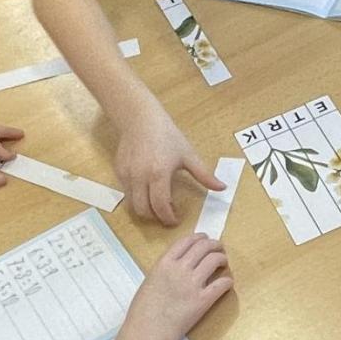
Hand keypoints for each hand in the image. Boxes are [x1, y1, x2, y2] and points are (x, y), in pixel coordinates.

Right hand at [110, 235, 233, 339]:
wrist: (148, 331)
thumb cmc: (143, 311)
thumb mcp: (150, 282)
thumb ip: (164, 270)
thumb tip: (178, 266)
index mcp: (164, 263)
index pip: (186, 241)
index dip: (199, 237)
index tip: (205, 239)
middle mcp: (180, 269)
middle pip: (203, 247)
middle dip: (215, 245)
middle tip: (219, 249)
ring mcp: (192, 284)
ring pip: (214, 260)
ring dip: (222, 258)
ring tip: (223, 263)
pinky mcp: (203, 300)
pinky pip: (222, 284)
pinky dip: (227, 281)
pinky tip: (227, 282)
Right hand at [116, 101, 224, 225]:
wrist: (140, 119)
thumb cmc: (166, 135)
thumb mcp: (188, 154)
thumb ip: (204, 175)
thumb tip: (222, 187)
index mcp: (159, 174)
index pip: (161, 206)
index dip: (168, 218)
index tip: (175, 220)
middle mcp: (140, 177)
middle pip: (143, 211)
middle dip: (155, 218)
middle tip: (166, 215)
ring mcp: (127, 175)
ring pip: (132, 204)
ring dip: (145, 209)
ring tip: (157, 204)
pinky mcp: (118, 172)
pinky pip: (126, 192)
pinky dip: (137, 197)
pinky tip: (147, 190)